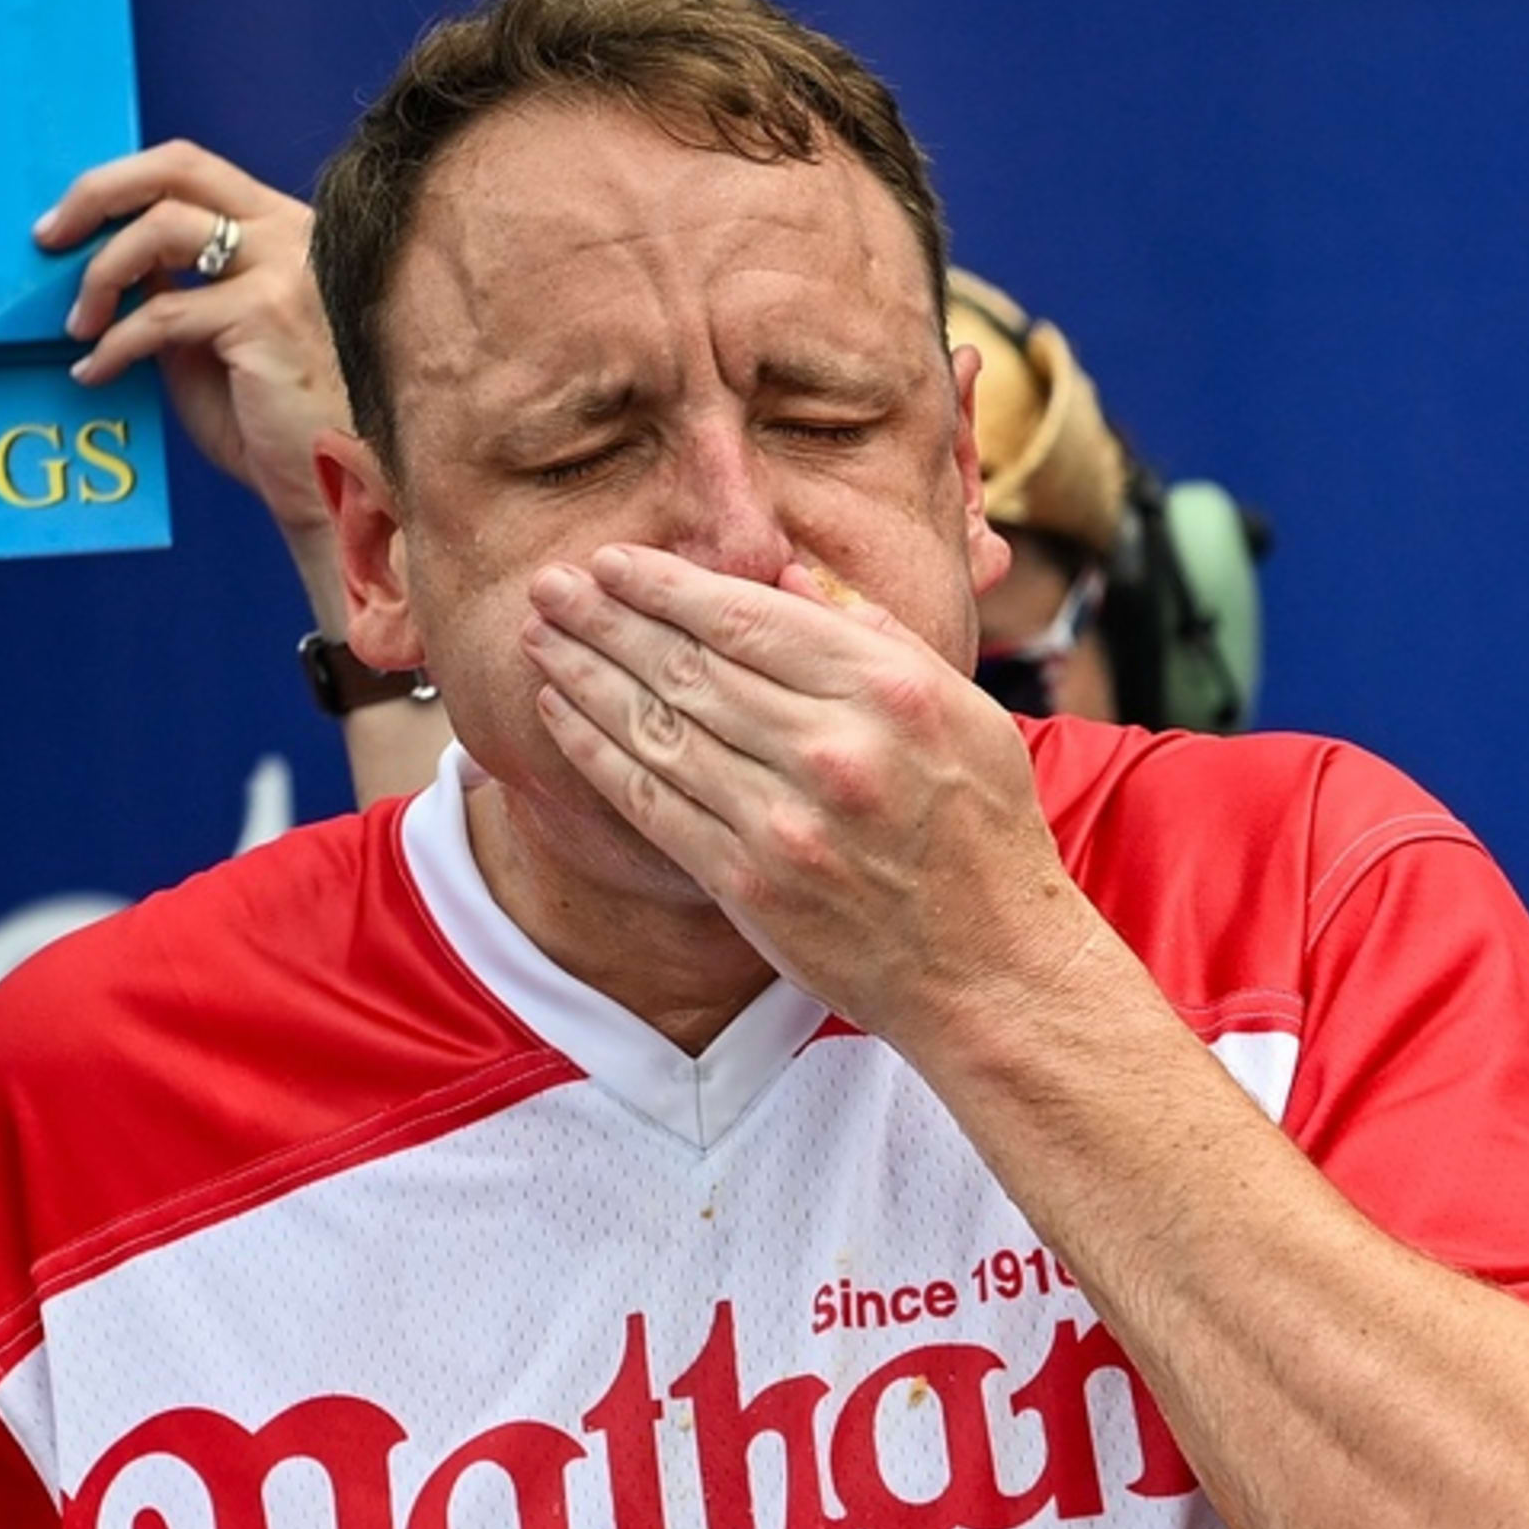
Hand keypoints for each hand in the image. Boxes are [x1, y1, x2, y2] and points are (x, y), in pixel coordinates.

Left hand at [37, 142, 356, 627]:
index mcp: (285, 230)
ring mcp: (284, 269)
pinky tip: (95, 373)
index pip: (191, 169)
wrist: (334, 490)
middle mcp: (291, 233)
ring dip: (100, 276)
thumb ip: (179, 291)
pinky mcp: (265, 316)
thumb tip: (113, 261)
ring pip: (160, 229)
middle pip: (176, 168)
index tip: (67, 223)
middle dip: (96, 194)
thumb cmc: (280, 427)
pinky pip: (160, 313)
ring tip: (79, 328)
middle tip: (47, 240)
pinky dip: (112, 345)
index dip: (119, 184)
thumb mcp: (217, 340)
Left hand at [521, 548, 1106, 1044]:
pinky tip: (561, 713)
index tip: (614, 561)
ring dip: (585, 675)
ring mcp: (784, 820)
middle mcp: (830, 749)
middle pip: (690, 665)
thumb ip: (876, 637)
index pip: (748, 617)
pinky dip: (597, 751)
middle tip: (549, 584)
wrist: (990, 967)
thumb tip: (791, 576)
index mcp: (887, 690)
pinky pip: (652, 801)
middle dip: (606, 618)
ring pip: (659, 727)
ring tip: (538, 637)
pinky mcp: (749, 882)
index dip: (667, 585)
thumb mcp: (966, 711)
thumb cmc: (985, 833)